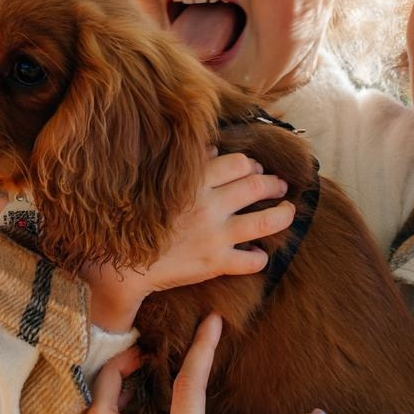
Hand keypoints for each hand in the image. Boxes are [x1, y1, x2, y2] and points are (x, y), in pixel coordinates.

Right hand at [84, 150, 294, 332]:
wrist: (124, 264)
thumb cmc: (139, 220)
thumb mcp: (159, 185)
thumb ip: (188, 166)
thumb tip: (211, 149)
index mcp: (195, 183)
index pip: (238, 163)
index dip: (251, 164)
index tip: (254, 168)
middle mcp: (210, 205)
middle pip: (257, 185)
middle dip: (274, 184)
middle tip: (279, 186)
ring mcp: (216, 235)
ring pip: (267, 222)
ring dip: (283, 215)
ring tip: (288, 212)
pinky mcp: (216, 263)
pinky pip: (252, 260)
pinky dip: (260, 257)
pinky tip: (260, 255)